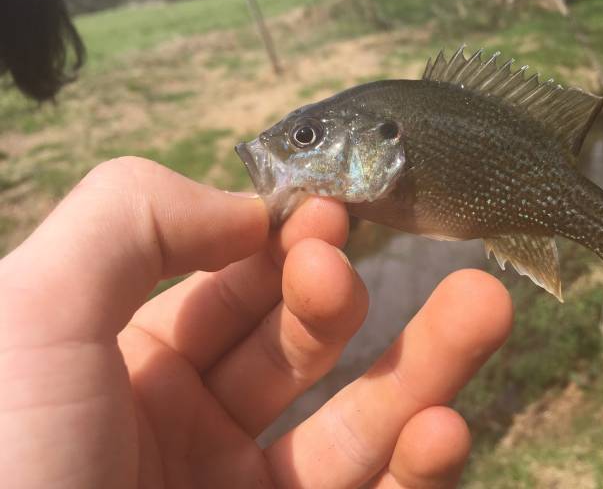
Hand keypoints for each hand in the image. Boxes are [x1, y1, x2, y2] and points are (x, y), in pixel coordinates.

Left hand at [0, 157, 511, 487]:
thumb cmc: (5, 468)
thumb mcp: (31, 314)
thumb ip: (131, 220)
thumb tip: (251, 209)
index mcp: (125, 364)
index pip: (231, 283)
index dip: (282, 244)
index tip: (329, 215)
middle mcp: (189, 429)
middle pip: (301, 347)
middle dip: (345, 297)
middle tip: (353, 273)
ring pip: (358, 424)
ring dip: (426, 366)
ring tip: (486, 305)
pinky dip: (420, 469)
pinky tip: (443, 429)